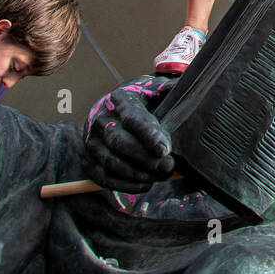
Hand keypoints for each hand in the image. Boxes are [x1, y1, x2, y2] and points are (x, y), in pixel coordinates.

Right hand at [82, 75, 175, 192]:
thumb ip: (170, 91)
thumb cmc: (145, 99)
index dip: (148, 135)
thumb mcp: (157, 89)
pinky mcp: (89, 160)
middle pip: (119, 142)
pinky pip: (103, 177)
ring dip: (137, 173)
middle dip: (145, 158)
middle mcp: (102, 119)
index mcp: (120, 99)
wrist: (119, 106)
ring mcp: (93, 141)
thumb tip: (185, 93)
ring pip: (111, 162)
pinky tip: (146, 185)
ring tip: (161, 176)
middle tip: (168, 167)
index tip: (164, 149)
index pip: (132, 118)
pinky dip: (125, 185)